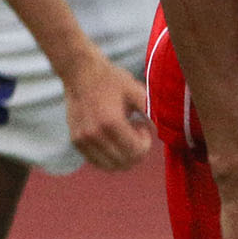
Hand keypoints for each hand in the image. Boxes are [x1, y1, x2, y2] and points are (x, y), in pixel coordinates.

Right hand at [60, 54, 154, 171]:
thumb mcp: (136, 91)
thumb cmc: (111, 80)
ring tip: (123, 133)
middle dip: (136, 151)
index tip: (142, 125)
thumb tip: (162, 130)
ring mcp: (82, 140)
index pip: (135, 152)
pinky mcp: (75, 141)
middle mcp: (93, 134)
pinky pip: (97, 162)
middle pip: (125, 163)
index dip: (146, 143)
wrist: (80, 72)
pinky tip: (112, 137)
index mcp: (110, 122)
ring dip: (122, 155)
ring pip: (110, 166)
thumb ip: (151, 112)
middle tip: (135, 130)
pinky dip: (109, 156)